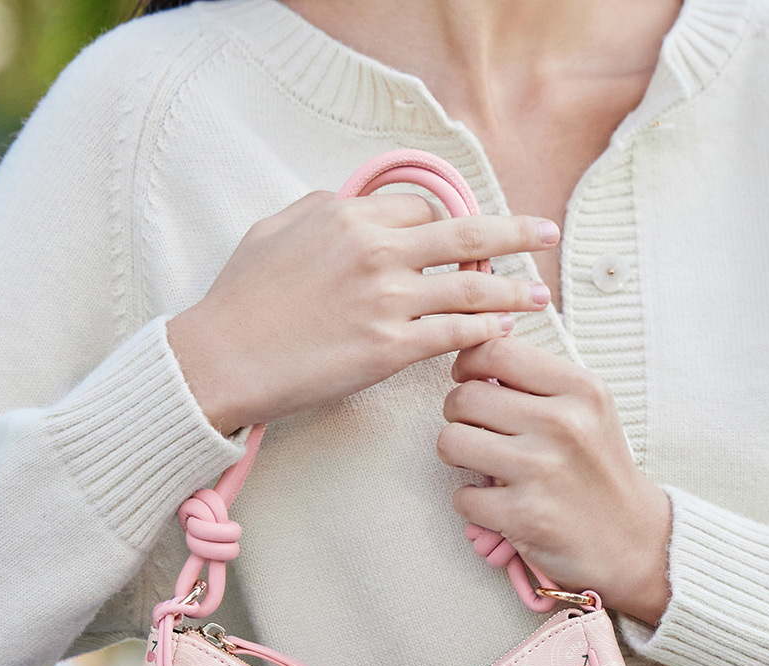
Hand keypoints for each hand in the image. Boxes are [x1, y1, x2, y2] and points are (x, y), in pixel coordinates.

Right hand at [166, 190, 559, 435]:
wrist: (222, 357)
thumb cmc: (241, 298)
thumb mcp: (276, 229)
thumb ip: (324, 211)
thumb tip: (356, 205)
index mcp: (351, 216)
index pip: (422, 211)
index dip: (448, 227)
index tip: (465, 243)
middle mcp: (377, 251)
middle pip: (463, 235)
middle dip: (514, 233)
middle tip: (546, 234)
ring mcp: (387, 300)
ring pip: (469, 288)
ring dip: (512, 290)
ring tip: (540, 294)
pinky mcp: (388, 348)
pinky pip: (453, 334)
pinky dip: (484, 331)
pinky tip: (503, 331)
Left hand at [437, 337, 672, 625]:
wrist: (632, 539)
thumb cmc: (598, 470)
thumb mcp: (587, 411)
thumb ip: (538, 382)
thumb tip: (473, 356)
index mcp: (580, 390)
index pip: (497, 351)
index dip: (468, 363)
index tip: (469, 379)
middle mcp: (563, 424)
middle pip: (464, 397)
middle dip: (458, 414)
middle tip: (476, 430)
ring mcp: (541, 470)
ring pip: (451, 441)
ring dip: (457, 455)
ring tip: (480, 464)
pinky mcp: (522, 514)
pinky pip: (462, 495)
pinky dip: (472, 502)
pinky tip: (497, 503)